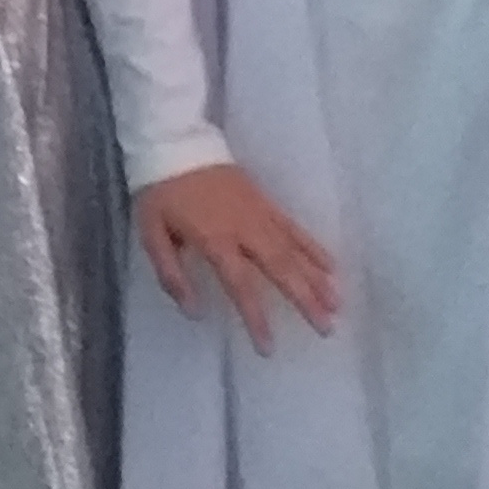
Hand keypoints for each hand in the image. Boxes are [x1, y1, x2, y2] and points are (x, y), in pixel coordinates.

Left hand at [134, 162, 338, 355]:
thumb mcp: (151, 233)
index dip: (255, 316)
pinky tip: (331, 266)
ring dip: (317, 278)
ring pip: (294, 249)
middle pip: (280, 268)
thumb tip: (193, 311)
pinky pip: (295, 228)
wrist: (175, 141)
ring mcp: (260, 213)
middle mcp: (244, 228)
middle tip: (327, 328)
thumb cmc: (160, 191)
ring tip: (337, 305)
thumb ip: (171, 274)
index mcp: (214, 238)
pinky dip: (314, 248)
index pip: (240, 284)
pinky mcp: (267, 202)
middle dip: (305, 300)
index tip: (268, 347)